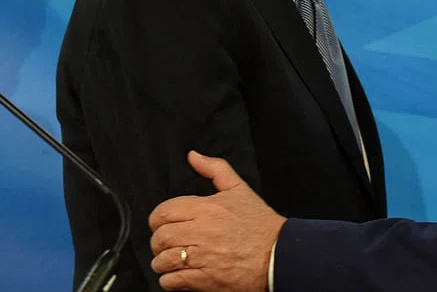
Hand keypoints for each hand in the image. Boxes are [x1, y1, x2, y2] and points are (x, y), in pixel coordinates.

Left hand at [149, 151, 285, 291]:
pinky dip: (169, 280)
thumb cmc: (260, 224)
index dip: (158, 219)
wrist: (278, 254)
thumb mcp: (239, 189)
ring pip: (163, 260)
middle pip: (161, 237)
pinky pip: (173, 281)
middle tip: (166, 244)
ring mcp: (203, 257)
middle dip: (158, 242)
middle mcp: (203, 232)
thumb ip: (214, 169)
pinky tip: (178, 275)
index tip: (162, 224)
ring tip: (171, 261)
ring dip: (162, 262)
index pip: (164, 212)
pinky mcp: (205, 279)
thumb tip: (194, 157)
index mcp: (207, 208)